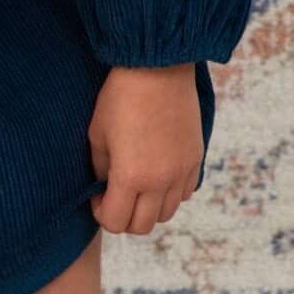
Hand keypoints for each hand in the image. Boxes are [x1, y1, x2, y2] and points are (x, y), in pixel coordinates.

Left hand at [88, 63, 201, 235]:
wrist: (158, 67)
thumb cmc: (120, 97)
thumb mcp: (97, 135)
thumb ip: (101, 170)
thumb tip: (105, 189)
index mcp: (131, 176)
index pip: (115, 222)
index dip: (101, 214)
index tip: (98, 196)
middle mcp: (160, 181)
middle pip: (143, 226)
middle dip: (125, 217)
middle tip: (115, 196)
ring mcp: (182, 172)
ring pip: (166, 213)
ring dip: (148, 207)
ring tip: (137, 185)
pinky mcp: (196, 159)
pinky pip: (184, 193)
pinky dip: (169, 193)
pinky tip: (157, 173)